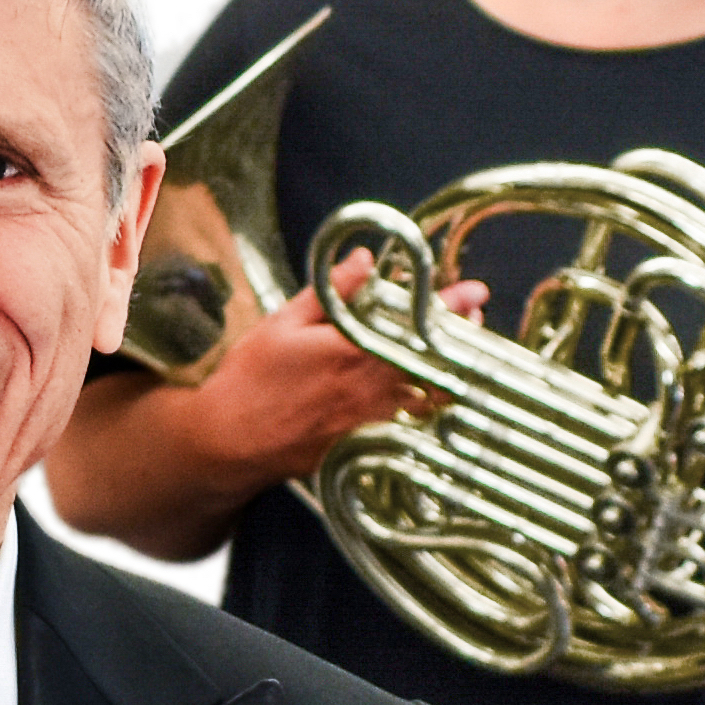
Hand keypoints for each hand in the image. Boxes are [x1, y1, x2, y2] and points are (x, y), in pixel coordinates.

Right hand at [187, 259, 478, 485]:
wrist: (230, 442)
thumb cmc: (251, 378)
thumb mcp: (284, 323)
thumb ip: (331, 292)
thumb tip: (364, 260)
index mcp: (354, 351)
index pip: (415, 322)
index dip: (450, 305)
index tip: (474, 292)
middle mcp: (372, 388)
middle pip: (432, 360)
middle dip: (458, 336)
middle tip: (474, 318)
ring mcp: (372, 421)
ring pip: (428, 395)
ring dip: (448, 370)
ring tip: (459, 351)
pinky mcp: (365, 445)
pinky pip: (409, 425)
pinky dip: (427, 407)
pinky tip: (431, 396)